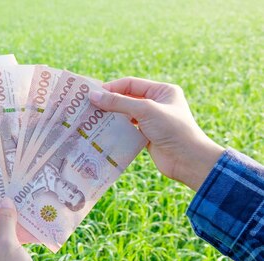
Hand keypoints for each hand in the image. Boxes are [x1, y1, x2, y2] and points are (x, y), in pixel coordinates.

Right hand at [89, 77, 224, 190]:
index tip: (92, 94)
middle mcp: (158, 103)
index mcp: (162, 91)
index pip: (131, 84)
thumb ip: (119, 102)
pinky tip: (103, 133)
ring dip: (111, 117)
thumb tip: (93, 95)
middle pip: (127, 99)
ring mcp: (152, 121)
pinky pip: (128, 129)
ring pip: (126, 115)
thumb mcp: (145, 111)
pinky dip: (116, 130)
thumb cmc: (172, 129)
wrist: (188, 160)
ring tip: (92, 120)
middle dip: (109, 103)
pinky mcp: (147, 136)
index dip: (112, 88)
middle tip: (88, 107)